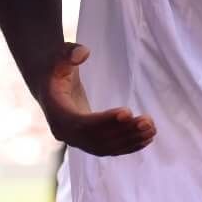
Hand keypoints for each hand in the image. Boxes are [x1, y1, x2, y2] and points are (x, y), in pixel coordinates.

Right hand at [38, 43, 155, 155]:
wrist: (49, 86)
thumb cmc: (56, 68)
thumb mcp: (58, 56)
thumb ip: (69, 52)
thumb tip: (83, 54)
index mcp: (56, 112)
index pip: (80, 123)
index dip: (104, 120)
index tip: (127, 112)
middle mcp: (64, 132)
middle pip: (96, 139)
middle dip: (123, 132)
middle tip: (147, 122)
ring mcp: (75, 140)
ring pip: (105, 147)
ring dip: (130, 140)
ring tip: (152, 129)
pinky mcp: (87, 142)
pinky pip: (109, 149)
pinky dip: (128, 146)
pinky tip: (147, 139)